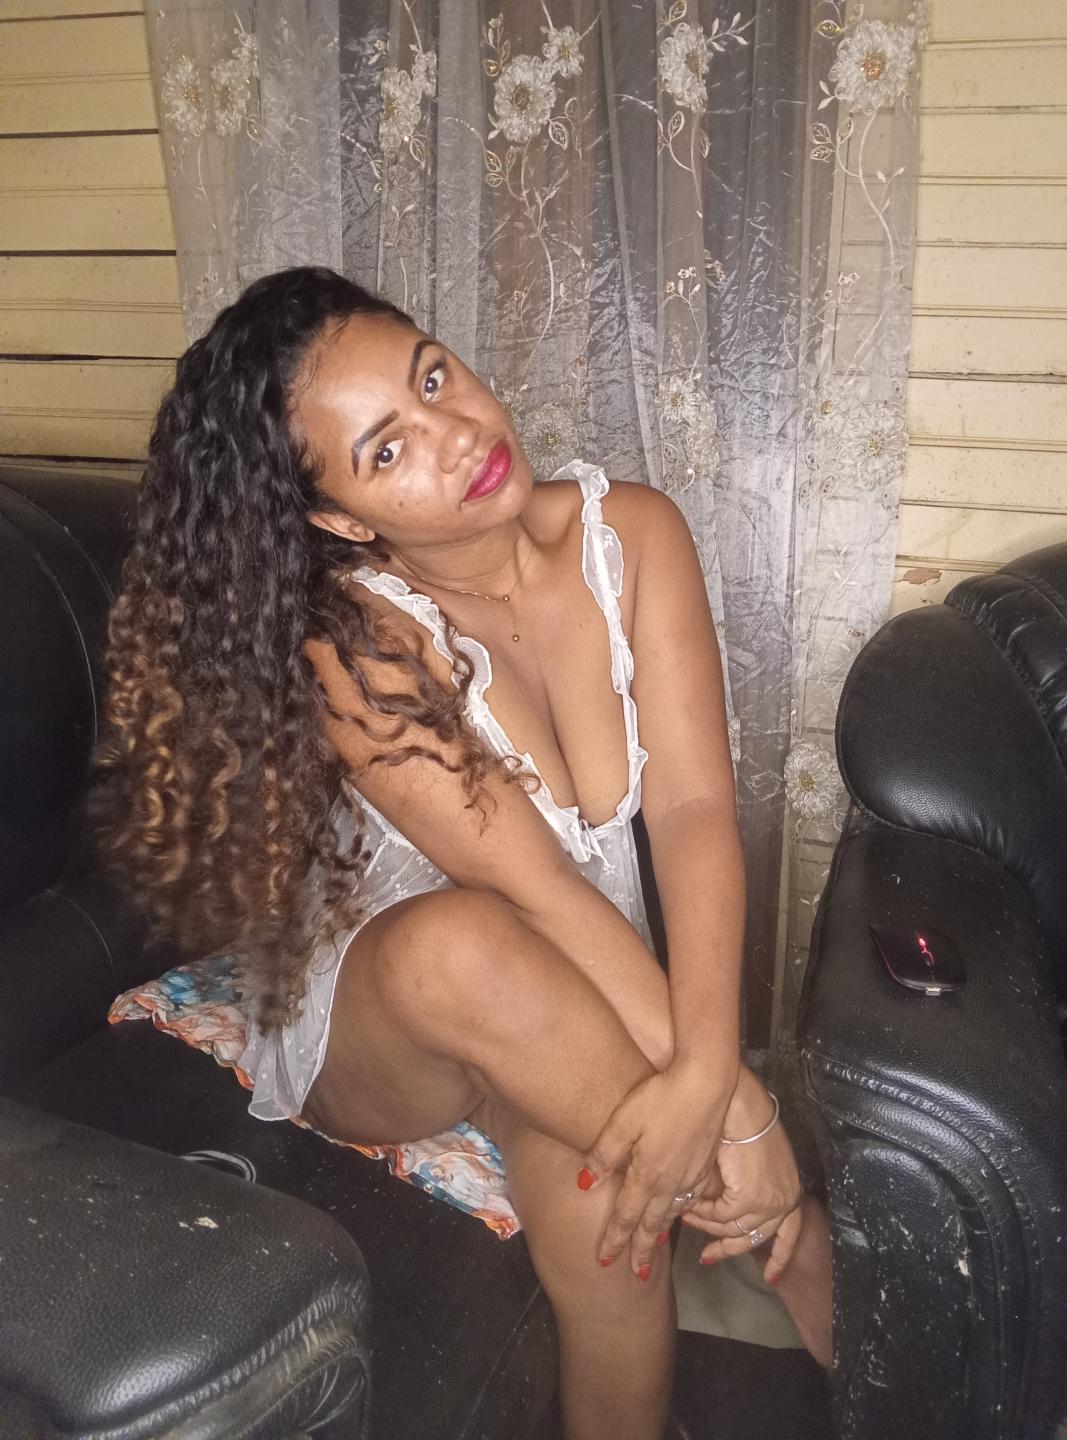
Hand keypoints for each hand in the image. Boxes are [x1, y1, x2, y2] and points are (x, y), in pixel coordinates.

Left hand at [577, 1058, 736, 1276]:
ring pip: (673, 1215)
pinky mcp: (705, 1164)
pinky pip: (690, 1201)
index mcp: (647, 1174)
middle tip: (635, 1275)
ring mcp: (691, 1175)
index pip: (626, 1217)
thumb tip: (584, 1184)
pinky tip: (677, 1214)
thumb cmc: (660, 1096)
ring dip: (660, 1235)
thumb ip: (603, 1154)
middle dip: (641, 1250)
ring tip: (653, 1250)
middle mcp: (671, 1182)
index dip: (615, 1241)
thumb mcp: (623, 1121)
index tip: (604, 1262)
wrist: (706, 1081)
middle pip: (652, 1224)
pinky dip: (680, 1214)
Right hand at [680, 1066, 803, 1282]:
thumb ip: (740, 1188)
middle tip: (707, 1257)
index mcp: (789, 1188)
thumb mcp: (747, 1161)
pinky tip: (688, 1207)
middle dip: (728, 1249)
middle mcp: (785, 1199)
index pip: (790, 1234)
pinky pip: (721, 1217)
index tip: (770, 1277)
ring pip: (733, 1229)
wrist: (735, 1101)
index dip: (779, 1256)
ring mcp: (770, 1201)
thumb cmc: (738, 1120)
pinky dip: (702, 1213)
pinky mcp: (750, 1197)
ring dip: (707, 1225)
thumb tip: (721, 1211)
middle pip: (755, 1238)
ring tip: (686, 1216)